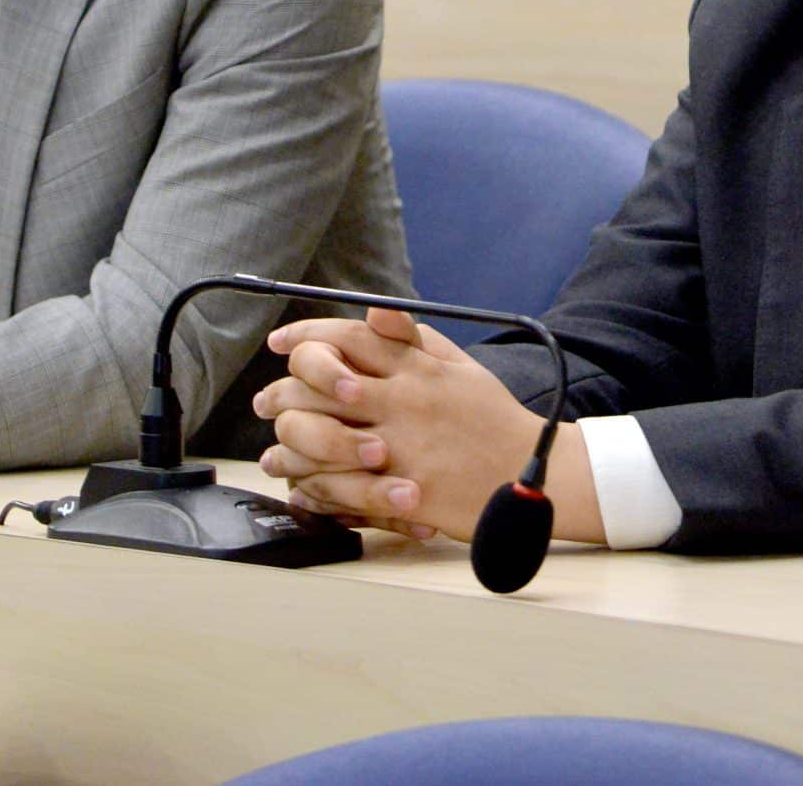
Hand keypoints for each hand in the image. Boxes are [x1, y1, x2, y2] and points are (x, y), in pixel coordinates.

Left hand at [256, 307, 593, 539]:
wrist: (533, 472)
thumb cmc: (494, 420)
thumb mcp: (461, 367)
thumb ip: (416, 340)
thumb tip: (377, 313)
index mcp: (415, 368)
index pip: (348, 338)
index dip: (306, 336)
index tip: (281, 343)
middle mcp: (401, 400)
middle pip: (319, 382)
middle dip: (283, 389)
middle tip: (268, 400)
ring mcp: (398, 446)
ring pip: (317, 434)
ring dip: (287, 440)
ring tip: (277, 447)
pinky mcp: (400, 489)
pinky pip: (337, 486)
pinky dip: (311, 485)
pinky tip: (300, 484)